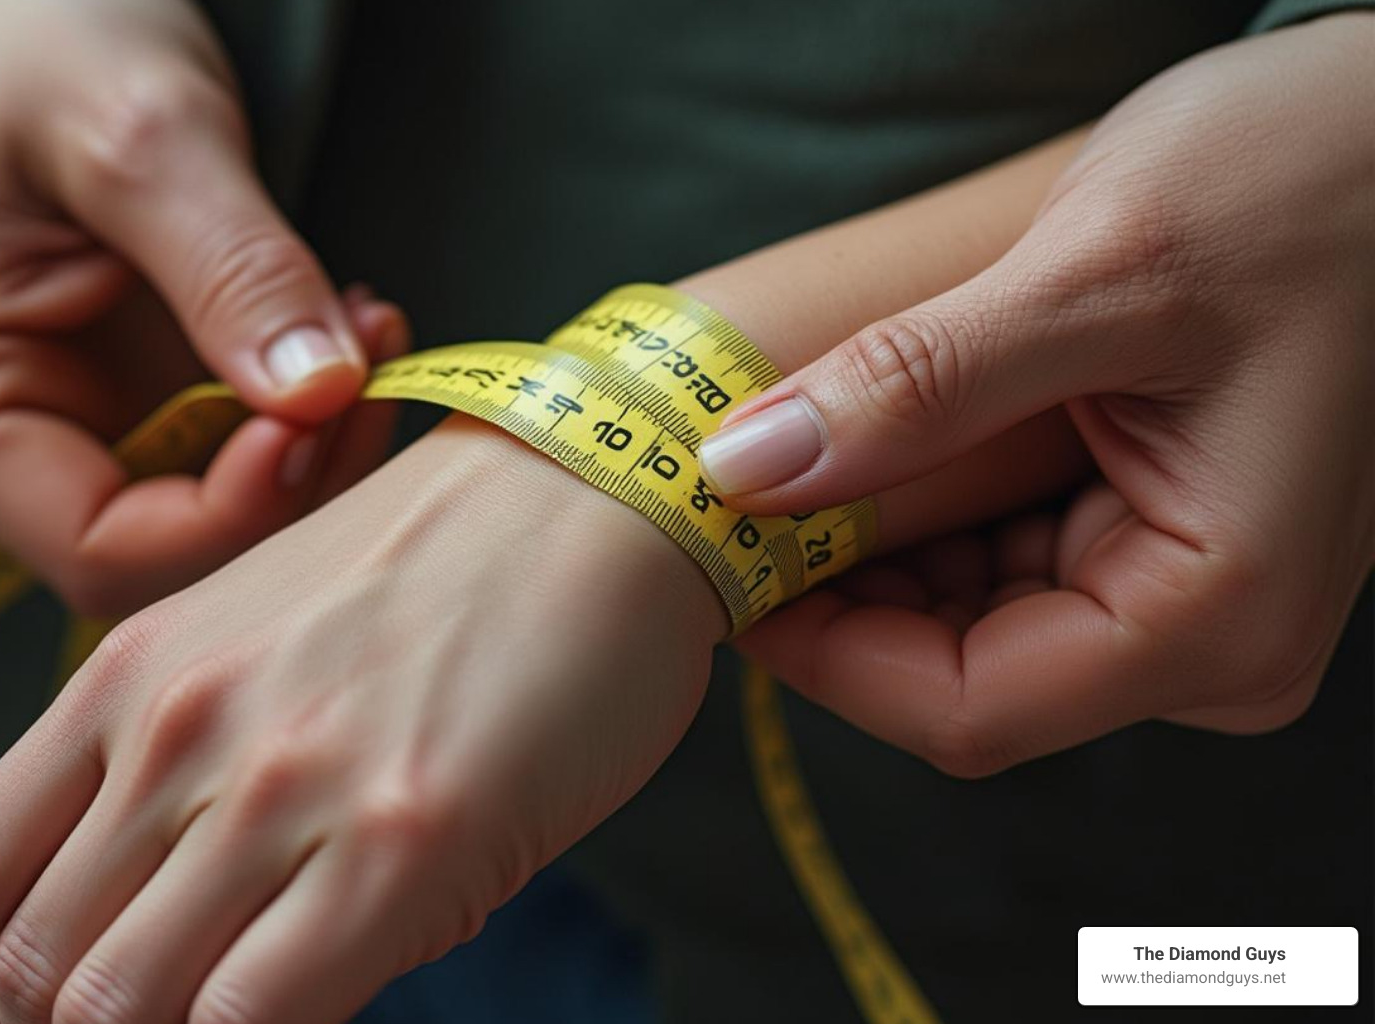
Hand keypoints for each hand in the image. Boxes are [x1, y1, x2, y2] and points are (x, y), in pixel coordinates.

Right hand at [0, 0, 382, 614]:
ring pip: (225, 507)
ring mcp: (84, 415)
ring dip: (319, 443)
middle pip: (176, 548)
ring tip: (374, 329)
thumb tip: (324, 393)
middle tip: (379, 374)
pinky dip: (311, 405)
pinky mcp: (147, 385)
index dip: (233, 517)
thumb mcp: (139, 134)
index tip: (323, 419)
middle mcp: (12, 434)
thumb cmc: (38, 29)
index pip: (103, 548)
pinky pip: (243, 439)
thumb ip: (233, 269)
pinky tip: (350, 328)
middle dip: (295, 483)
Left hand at [0, 419, 726, 1023]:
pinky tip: (305, 1019)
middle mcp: (183, 730)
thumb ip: (198, 769)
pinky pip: (255, 1017)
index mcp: (136, 671)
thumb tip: (193, 929)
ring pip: (122, 1010)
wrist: (593, 498)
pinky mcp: (398, 847)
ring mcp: (285, 789)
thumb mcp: (270, 634)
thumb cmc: (453, 562)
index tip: (24, 1014)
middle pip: (39, 965)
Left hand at [702, 14, 1374, 774]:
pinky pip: (1003, 569)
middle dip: (836, 594)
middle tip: (734, 493)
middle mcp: (1209, 638)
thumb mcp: (1098, 274)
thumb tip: (747, 472)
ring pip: (969, 626)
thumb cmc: (1305, 180)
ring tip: (789, 457)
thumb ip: (919, 388)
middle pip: (959, 675)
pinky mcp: (1154, 544)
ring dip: (868, 553)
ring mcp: (1181, 596)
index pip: (967, 710)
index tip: (720, 561)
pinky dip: (922, 518)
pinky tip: (866, 447)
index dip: (821, 654)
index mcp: (1217, 613)